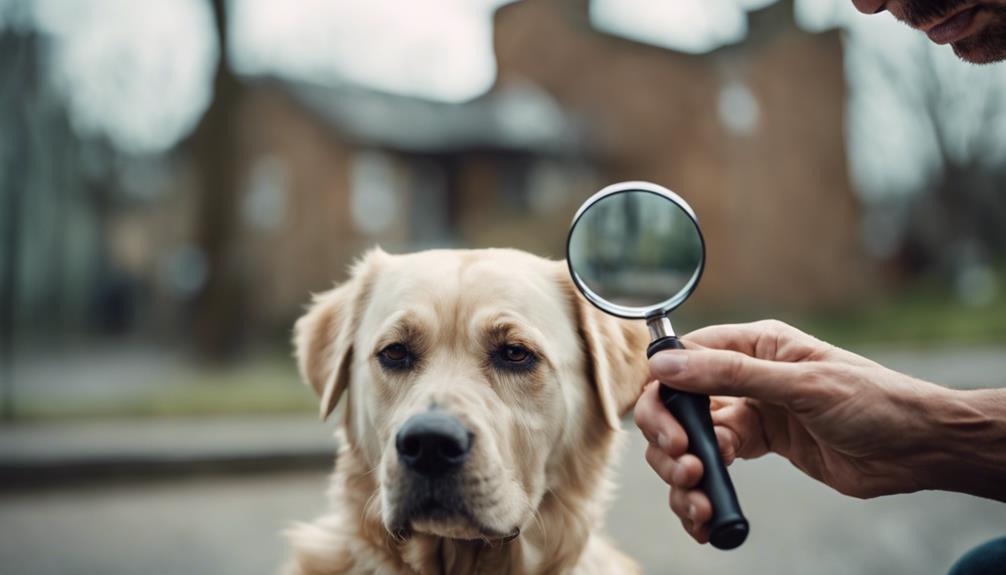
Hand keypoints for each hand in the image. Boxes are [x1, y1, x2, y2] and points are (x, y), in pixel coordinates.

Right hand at [634, 320, 968, 543]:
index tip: (672, 432)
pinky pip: (714, 468)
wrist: (917, 448)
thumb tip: (666, 366)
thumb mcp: (801, 384)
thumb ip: (731, 375)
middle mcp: (743, 377)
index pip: (683, 360)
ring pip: (690, 442)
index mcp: (752, 346)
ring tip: (700, 504)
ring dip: (683, 476)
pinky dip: (703, 494)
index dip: (664, 395)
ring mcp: (749, 414)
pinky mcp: (756, 448)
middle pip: (677, 406)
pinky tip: (707, 518)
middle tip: (686, 469)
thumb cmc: (873, 402)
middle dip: (669, 442)